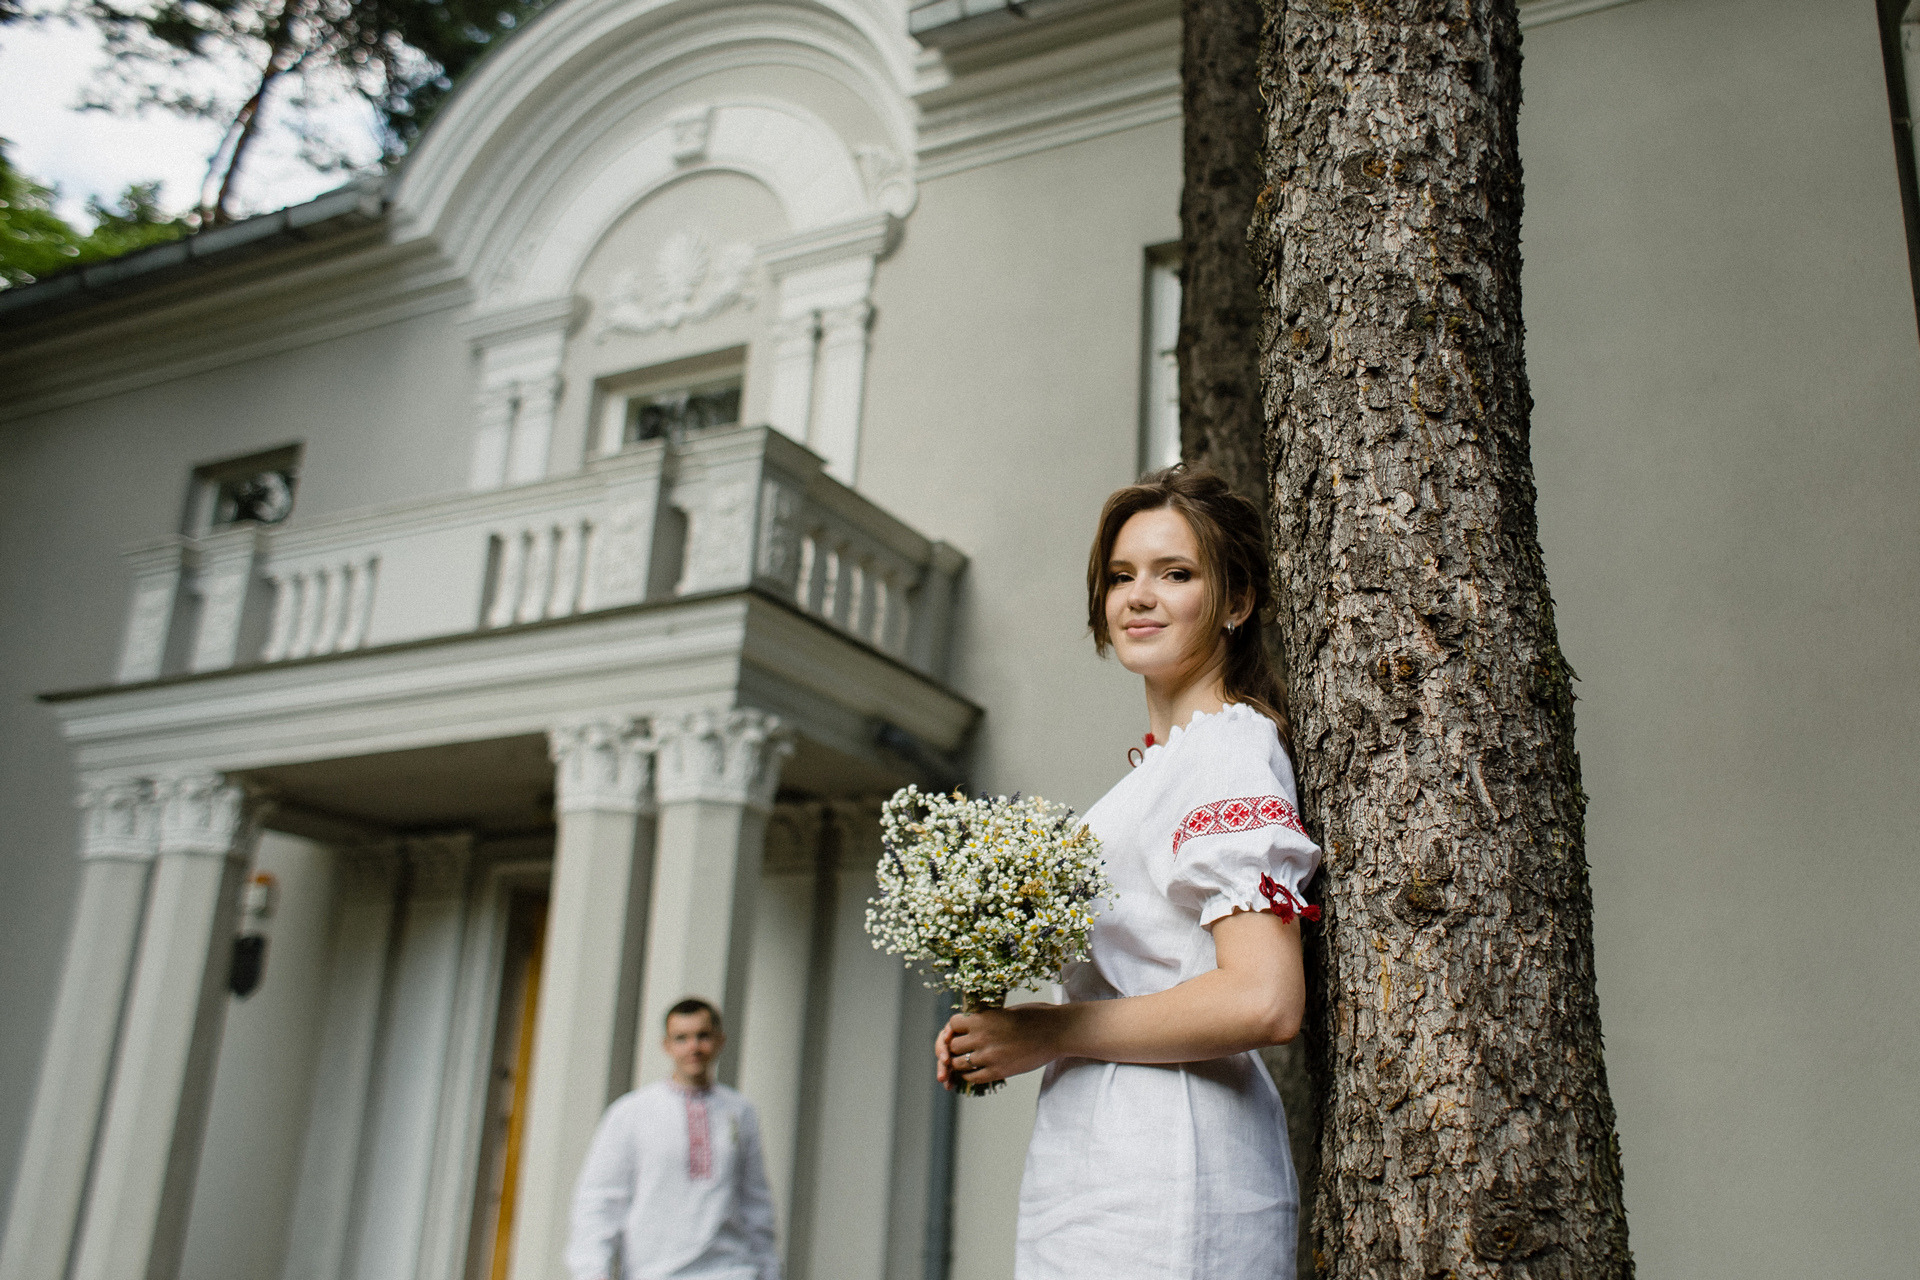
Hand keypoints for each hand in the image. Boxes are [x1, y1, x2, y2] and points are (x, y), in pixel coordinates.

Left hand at [934, 1003, 1059, 1087]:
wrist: (1057, 1031)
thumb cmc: (1035, 1016)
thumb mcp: (1005, 1011)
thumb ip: (986, 1019)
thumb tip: (969, 1027)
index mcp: (983, 1018)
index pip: (952, 1025)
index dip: (955, 1028)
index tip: (960, 1031)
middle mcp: (982, 1037)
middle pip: (952, 1046)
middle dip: (956, 1047)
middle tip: (963, 1048)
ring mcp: (989, 1056)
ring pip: (959, 1063)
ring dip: (961, 1063)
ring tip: (968, 1061)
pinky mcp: (999, 1071)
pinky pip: (972, 1078)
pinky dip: (970, 1076)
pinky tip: (975, 1071)